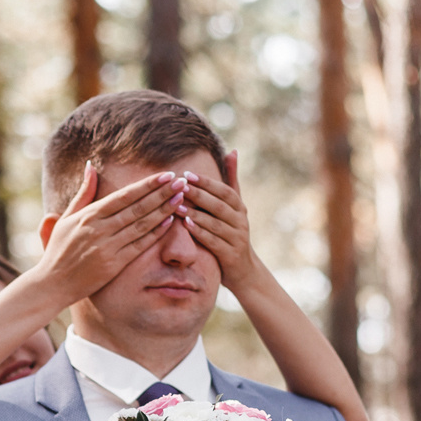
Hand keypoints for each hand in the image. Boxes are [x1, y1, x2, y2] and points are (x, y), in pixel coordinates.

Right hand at [34, 164, 189, 302]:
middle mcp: (99, 228)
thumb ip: (83, 193)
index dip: (147, 185)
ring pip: (141, 224)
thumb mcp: (67, 218)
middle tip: (182, 181)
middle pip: (137, 207)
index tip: (166, 175)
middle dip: (162, 193)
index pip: (124, 195)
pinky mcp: (114, 264)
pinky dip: (155, 233)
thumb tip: (91, 166)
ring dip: (163, 210)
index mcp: (89, 215)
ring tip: (181, 198)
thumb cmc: (59, 250)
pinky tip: (170, 222)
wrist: (53, 284)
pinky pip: (139, 245)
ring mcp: (107, 247)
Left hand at [180, 151, 264, 292]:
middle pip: (219, 205)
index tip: (187, 174)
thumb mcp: (234, 207)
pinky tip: (187, 226)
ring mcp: (237, 238)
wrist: (242, 270)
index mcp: (239, 208)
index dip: (207, 182)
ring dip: (196, 213)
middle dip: (199, 195)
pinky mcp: (230, 255)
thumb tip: (233, 150)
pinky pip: (214, 242)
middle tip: (179, 186)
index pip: (224, 191)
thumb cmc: (231, 233)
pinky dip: (201, 233)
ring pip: (216, 223)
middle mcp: (241, 221)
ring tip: (178, 205)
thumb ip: (231, 180)